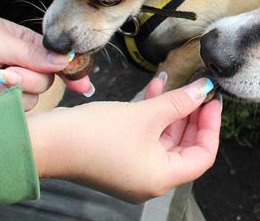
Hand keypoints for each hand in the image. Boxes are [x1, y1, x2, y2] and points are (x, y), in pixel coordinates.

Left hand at [0, 6, 91, 108]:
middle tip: (0, 69)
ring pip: (26, 100)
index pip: (56, 61)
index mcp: (25, 47)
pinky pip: (5, 113)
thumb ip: (34, 53)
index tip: (84, 86)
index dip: (71, 73)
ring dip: (1, 90)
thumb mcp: (0, 39)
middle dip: (23, 78)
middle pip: (43, 84)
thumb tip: (66, 61)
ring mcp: (4, 88)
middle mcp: (19, 67)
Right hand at [27, 76, 221, 202]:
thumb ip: (178, 102)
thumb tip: (204, 91)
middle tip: (199, 87)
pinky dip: (154, 112)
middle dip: (192, 114)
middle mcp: (150, 178)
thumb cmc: (95, 134)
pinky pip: (147, 134)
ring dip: (172, 109)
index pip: (203, 156)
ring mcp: (134, 168)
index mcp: (161, 177)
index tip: (212, 99)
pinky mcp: (120, 155)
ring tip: (177, 81)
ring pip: (166, 136)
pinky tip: (156, 86)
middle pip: (185, 146)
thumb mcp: (145, 115)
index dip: (211, 125)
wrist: (47, 141)